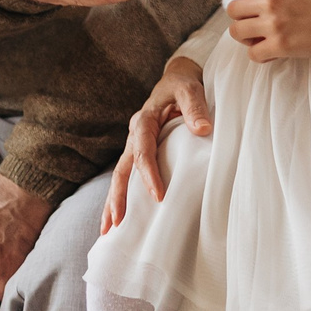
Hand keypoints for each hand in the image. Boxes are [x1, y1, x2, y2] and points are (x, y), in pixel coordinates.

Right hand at [102, 56, 213, 232]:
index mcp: (144, 121)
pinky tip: (117, 218)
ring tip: (108, 230)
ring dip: (112, 203)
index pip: (143, 151)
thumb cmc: (184, 86)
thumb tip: (202, 128)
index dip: (149, 174)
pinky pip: (127, 177)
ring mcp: (134, 146)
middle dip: (118, 197)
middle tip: (118, 222)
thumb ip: (195, 107)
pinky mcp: (139, 153)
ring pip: (119, 177)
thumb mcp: (190, 89)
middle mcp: (134, 135)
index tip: (158, 195)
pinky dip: (120, 198)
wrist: (176, 80)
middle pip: (122, 170)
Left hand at [201, 0, 310, 62]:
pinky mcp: (280, 45)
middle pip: (232, 10)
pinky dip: (260, 56)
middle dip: (239, 20)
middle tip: (254, 27)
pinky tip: (272, 54)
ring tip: (263, 40)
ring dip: (246, 38)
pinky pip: (253, 54)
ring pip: (237, 32)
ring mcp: (273, 22)